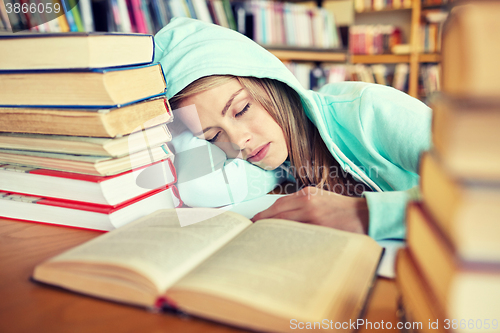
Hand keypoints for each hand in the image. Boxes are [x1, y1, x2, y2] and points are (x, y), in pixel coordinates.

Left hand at [252, 186, 368, 233]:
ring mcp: (314, 217)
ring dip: (272, 233)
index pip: (277, 204)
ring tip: (262, 241)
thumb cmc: (342, 209)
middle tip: (251, 233)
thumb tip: (279, 215)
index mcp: (307, 194)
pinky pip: (298, 236)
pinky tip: (281, 246)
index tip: (253, 221)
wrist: (366, 215)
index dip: (263, 214)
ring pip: (285, 225)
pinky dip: (288, 240)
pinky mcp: (320, 230)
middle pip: (277, 214)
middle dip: (262, 224)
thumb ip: (301, 203)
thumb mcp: (321, 198)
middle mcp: (308, 203)